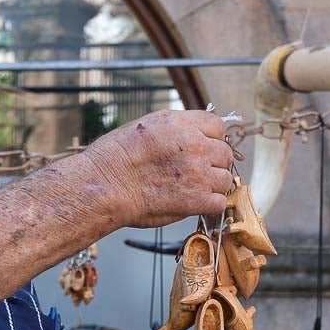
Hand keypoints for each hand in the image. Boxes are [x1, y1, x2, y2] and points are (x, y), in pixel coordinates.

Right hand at [80, 109, 233, 227]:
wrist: (104, 186)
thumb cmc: (115, 158)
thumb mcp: (147, 126)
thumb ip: (176, 129)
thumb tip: (193, 134)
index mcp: (182, 124)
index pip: (217, 126)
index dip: (211, 139)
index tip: (203, 148)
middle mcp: (195, 145)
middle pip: (224, 153)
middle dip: (213, 162)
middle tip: (196, 171)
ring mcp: (200, 173)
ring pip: (225, 179)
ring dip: (212, 184)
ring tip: (192, 188)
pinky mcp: (198, 200)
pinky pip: (219, 202)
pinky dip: (210, 204)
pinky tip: (195, 203)